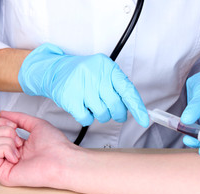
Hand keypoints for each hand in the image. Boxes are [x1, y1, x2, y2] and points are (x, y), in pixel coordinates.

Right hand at [0, 111, 76, 187]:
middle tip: (19, 139)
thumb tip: (3, 113)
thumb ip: (19, 117)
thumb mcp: (37, 124)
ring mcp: (6, 165)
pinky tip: (16, 156)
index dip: (3, 123)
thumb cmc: (56, 146)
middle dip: (4, 130)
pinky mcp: (3, 174)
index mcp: (18, 145)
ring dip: (5, 140)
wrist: (62, 159)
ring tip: (19, 147)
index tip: (16, 127)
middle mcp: (11, 155)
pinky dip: (4, 148)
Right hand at [18, 43, 148, 126]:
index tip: (144, 120)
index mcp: (107, 67)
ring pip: (102, 114)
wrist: (54, 70)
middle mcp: (95, 75)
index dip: (137, 107)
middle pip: (115, 105)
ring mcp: (81, 86)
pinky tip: (84, 108)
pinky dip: (87, 118)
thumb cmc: (84, 75)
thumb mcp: (103, 73)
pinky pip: (86, 119)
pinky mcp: (69, 98)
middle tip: (115, 113)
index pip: (127, 90)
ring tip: (94, 105)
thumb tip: (134, 107)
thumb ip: (118, 87)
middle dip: (117, 113)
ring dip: (101, 115)